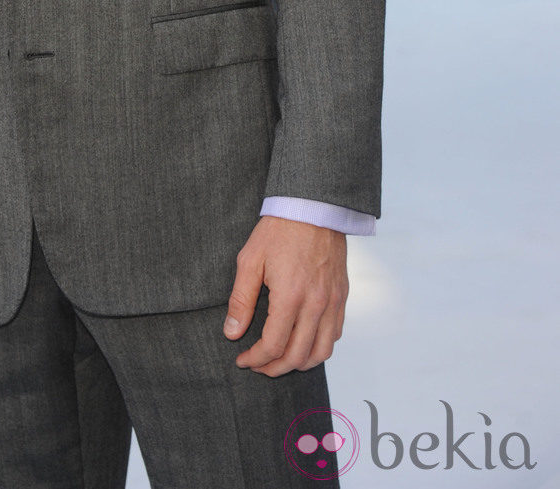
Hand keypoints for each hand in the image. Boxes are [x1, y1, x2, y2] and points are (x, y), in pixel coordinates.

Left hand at [223, 216, 347, 376]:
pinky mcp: (342, 296)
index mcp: (290, 296)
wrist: (313, 207)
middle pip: (297, 356)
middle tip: (257, 366)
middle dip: (274, 368)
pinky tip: (302, 342)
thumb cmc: (279, 230)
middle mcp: (316, 304)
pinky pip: (334, 335)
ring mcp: (333, 302)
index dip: (255, 359)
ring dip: (299, 364)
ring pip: (321, 352)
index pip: (274, 345)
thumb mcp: (250, 260)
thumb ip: (241, 300)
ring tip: (279, 360)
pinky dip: (318, 347)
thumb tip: (232, 333)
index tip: (242, 360)